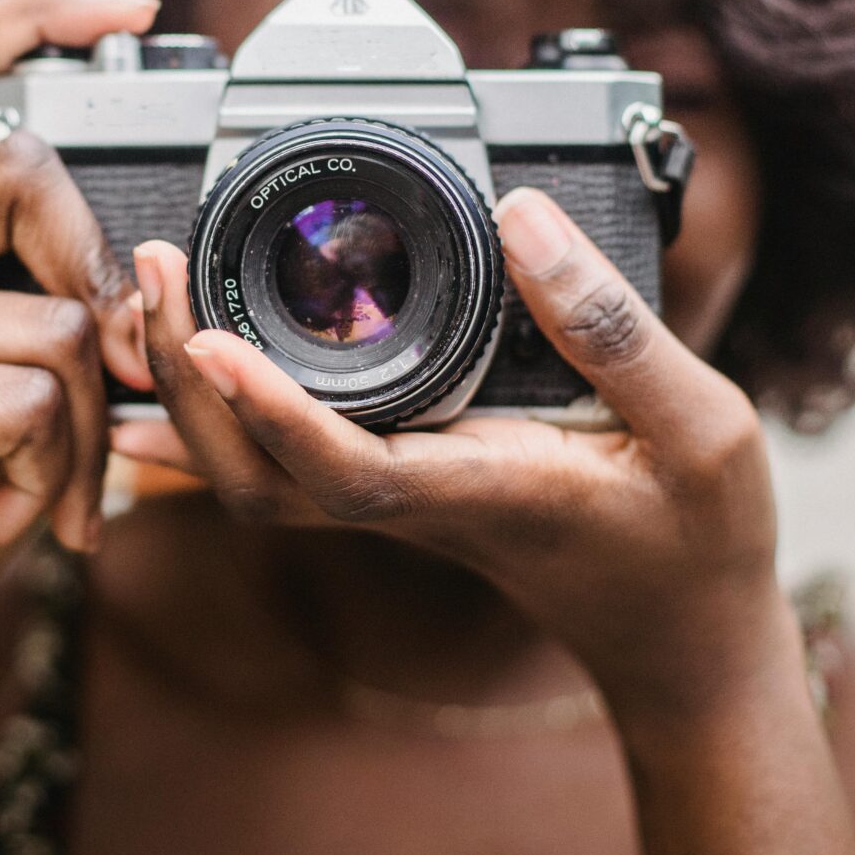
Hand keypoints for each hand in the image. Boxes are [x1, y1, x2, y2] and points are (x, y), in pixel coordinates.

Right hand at [0, 0, 157, 688]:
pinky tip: (12, 507)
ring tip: (44, 475)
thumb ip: (47, 290)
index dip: (39, 11)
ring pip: (59, 315)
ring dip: (86, 418)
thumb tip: (145, 275)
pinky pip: (41, 400)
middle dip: (100, 281)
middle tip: (102, 378)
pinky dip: (61, 468)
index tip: (130, 8)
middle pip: (28, 172)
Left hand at [114, 185, 790, 720]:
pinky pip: (282, 465)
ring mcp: (396, 505)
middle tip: (158, 266)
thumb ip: (612, 326)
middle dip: (189, 386)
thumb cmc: (697, 541)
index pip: (348, 468)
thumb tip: (521, 215)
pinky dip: (216, 417)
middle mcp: (417, 504)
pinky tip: (175, 372)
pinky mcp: (396, 491)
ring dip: (188, 396)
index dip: (271, 410)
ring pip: (255, 478)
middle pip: (260, 478)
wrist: (680, 639)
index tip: (208, 338)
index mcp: (482, 492)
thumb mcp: (700, 426)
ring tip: (154, 289)